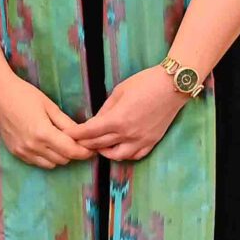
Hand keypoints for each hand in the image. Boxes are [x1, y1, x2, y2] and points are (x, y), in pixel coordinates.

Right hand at [0, 70, 91, 168]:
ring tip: (61, 143)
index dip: (84, 152)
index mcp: (43, 133)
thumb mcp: (50, 106)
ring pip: (51, 164)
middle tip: (77, 142)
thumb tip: (82, 135)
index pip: (71, 151)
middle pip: (63, 160)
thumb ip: (67, 123)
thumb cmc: (24, 95)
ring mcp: (23, 151)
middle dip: (73, 153)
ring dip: (60, 156)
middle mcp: (33, 146)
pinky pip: (37, 162)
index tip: (91, 148)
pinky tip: (46, 145)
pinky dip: (46, 157)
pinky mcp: (16, 152)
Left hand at [72, 67, 191, 162]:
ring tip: (97, 146)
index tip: (67, 134)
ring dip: (104, 152)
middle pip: (99, 145)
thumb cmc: (145, 83)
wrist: (172, 86)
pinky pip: (135, 156)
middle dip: (85, 143)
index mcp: (117, 119)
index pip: (90, 132)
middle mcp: (128, 134)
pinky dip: (124, 155)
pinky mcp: (152, 142)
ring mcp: (141, 140)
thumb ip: (105, 109)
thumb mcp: (119, 91)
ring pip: (116, 156)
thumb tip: (95, 121)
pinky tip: (118, 149)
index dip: (76, 134)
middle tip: (77, 141)